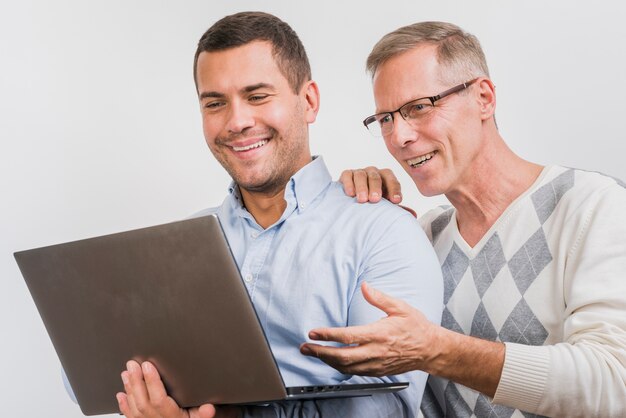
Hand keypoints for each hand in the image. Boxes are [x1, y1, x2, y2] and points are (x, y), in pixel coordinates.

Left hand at [117, 360, 239, 417]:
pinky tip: (121, 394)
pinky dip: (124, 405)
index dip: (152, 382)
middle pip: (143, 401)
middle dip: (136, 381)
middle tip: (132, 364)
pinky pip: (130, 416)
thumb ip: (202, 413)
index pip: (159, 399)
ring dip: (129, 389)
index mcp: (171, 416)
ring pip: (134, 407)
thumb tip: (209, 407)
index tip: (148, 366)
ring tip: (126, 373)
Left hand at [299, 282, 437, 375]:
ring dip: (327, 361)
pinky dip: (340, 368)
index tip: (314, 332)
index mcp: (379, 333)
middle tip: (305, 347)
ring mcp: (376, 364)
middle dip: (320, 352)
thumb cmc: (416, 327)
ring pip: (346, 367)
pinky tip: (332, 362)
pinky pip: (355, 372)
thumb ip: (379, 298)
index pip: (348, 336)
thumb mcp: (400, 307)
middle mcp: (376, 351)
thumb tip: (364, 286)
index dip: (328, 335)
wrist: (430, 349)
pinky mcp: (378, 371)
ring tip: (314, 353)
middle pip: (342, 356)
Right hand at [339, 167, 401, 203]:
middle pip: (376, 177)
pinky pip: (348, 175)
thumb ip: (397, 209)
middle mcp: (373, 173)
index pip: (392, 180)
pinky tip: (350, 193)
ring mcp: (360, 172)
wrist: (353, 201)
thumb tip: (413, 215)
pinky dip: (349, 183)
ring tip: (362, 200)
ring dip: (362, 187)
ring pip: (362, 175)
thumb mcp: (385, 206)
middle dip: (376, 188)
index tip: (396, 201)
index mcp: (386, 178)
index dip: (394, 190)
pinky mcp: (347, 174)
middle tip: (375, 199)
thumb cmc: (372, 203)